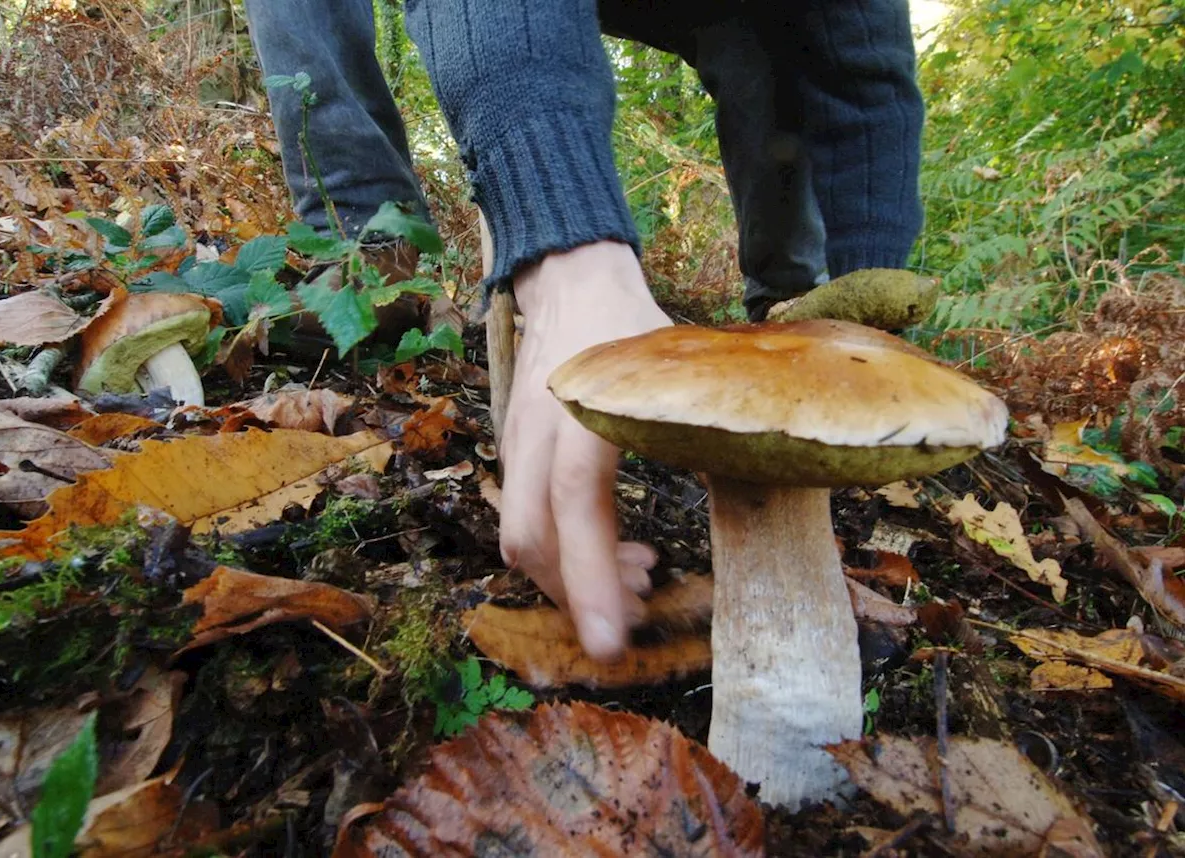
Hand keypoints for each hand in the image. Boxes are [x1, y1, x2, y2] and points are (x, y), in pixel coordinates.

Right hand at [499, 241, 672, 659]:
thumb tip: (777, 472)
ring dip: (574, 577)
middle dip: (576, 596)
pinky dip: (568, 551)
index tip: (611, 642)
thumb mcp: (676, 366)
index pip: (575, 505)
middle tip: (635, 620)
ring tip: (641, 578)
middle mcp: (536, 438)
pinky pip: (529, 521)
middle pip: (533, 541)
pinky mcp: (516, 457)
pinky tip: (618, 548)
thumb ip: (709, 419)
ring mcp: (517, 449)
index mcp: (580, 414)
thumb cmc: (627, 324)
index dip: (590, 578)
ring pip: (524, 539)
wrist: (567, 283)